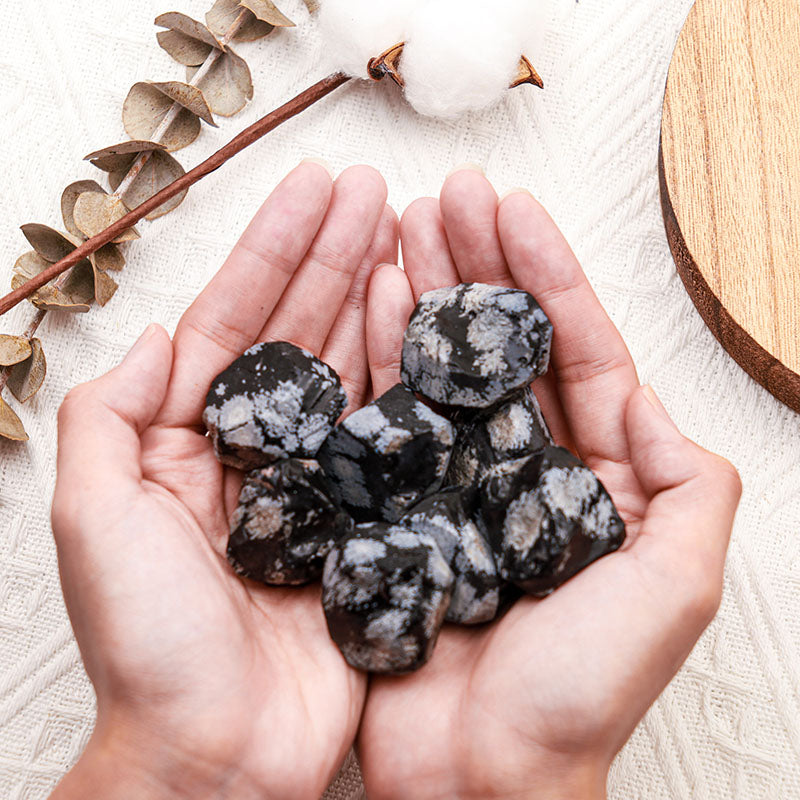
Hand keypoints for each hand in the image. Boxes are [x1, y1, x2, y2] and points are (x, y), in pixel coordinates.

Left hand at [50, 162, 395, 799]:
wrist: (219, 752)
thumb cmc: (149, 646)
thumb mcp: (93, 519)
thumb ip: (110, 419)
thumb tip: (159, 338)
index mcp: (191, 437)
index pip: (238, 319)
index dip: (274, 249)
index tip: (315, 187)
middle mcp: (260, 447)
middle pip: (301, 329)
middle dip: (335, 253)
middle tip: (376, 189)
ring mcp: (320, 480)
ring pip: (351, 367)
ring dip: (376, 296)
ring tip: (409, 230)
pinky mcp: (369, 517)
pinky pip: (392, 432)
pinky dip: (409, 374)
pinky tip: (428, 320)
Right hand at [357, 169, 741, 799]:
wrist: (479, 772)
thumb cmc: (578, 693)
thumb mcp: (674, 585)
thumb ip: (694, 488)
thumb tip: (661, 404)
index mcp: (597, 475)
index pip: (577, 352)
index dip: (547, 277)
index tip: (514, 212)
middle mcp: (527, 468)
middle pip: (506, 345)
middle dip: (480, 265)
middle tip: (448, 198)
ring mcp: (460, 480)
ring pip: (446, 366)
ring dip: (429, 293)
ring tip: (405, 226)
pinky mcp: (404, 503)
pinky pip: (393, 413)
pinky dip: (384, 354)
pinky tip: (373, 300)